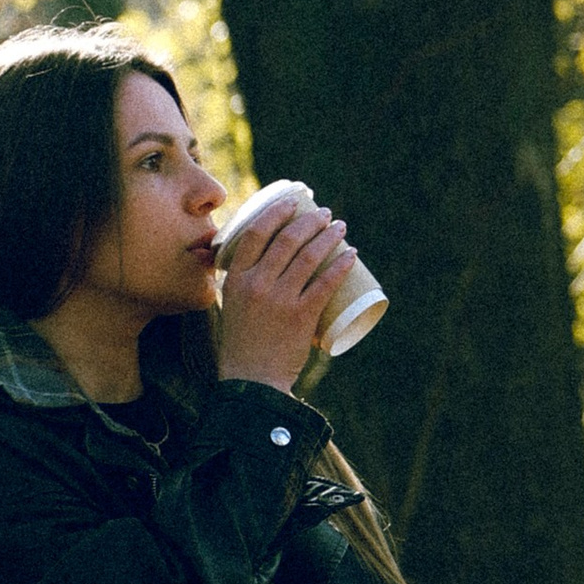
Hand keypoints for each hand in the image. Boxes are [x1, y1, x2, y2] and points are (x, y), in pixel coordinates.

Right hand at [216, 194, 353, 391]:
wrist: (251, 382)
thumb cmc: (242, 345)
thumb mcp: (231, 307)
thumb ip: (242, 285)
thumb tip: (264, 263)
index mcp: (234, 279)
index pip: (254, 233)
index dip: (276, 212)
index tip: (293, 202)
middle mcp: (256, 284)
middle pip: (287, 239)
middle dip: (310, 220)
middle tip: (324, 213)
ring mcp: (279, 300)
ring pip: (309, 257)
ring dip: (328, 236)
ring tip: (339, 228)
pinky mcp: (301, 316)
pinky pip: (325, 283)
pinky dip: (341, 266)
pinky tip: (351, 255)